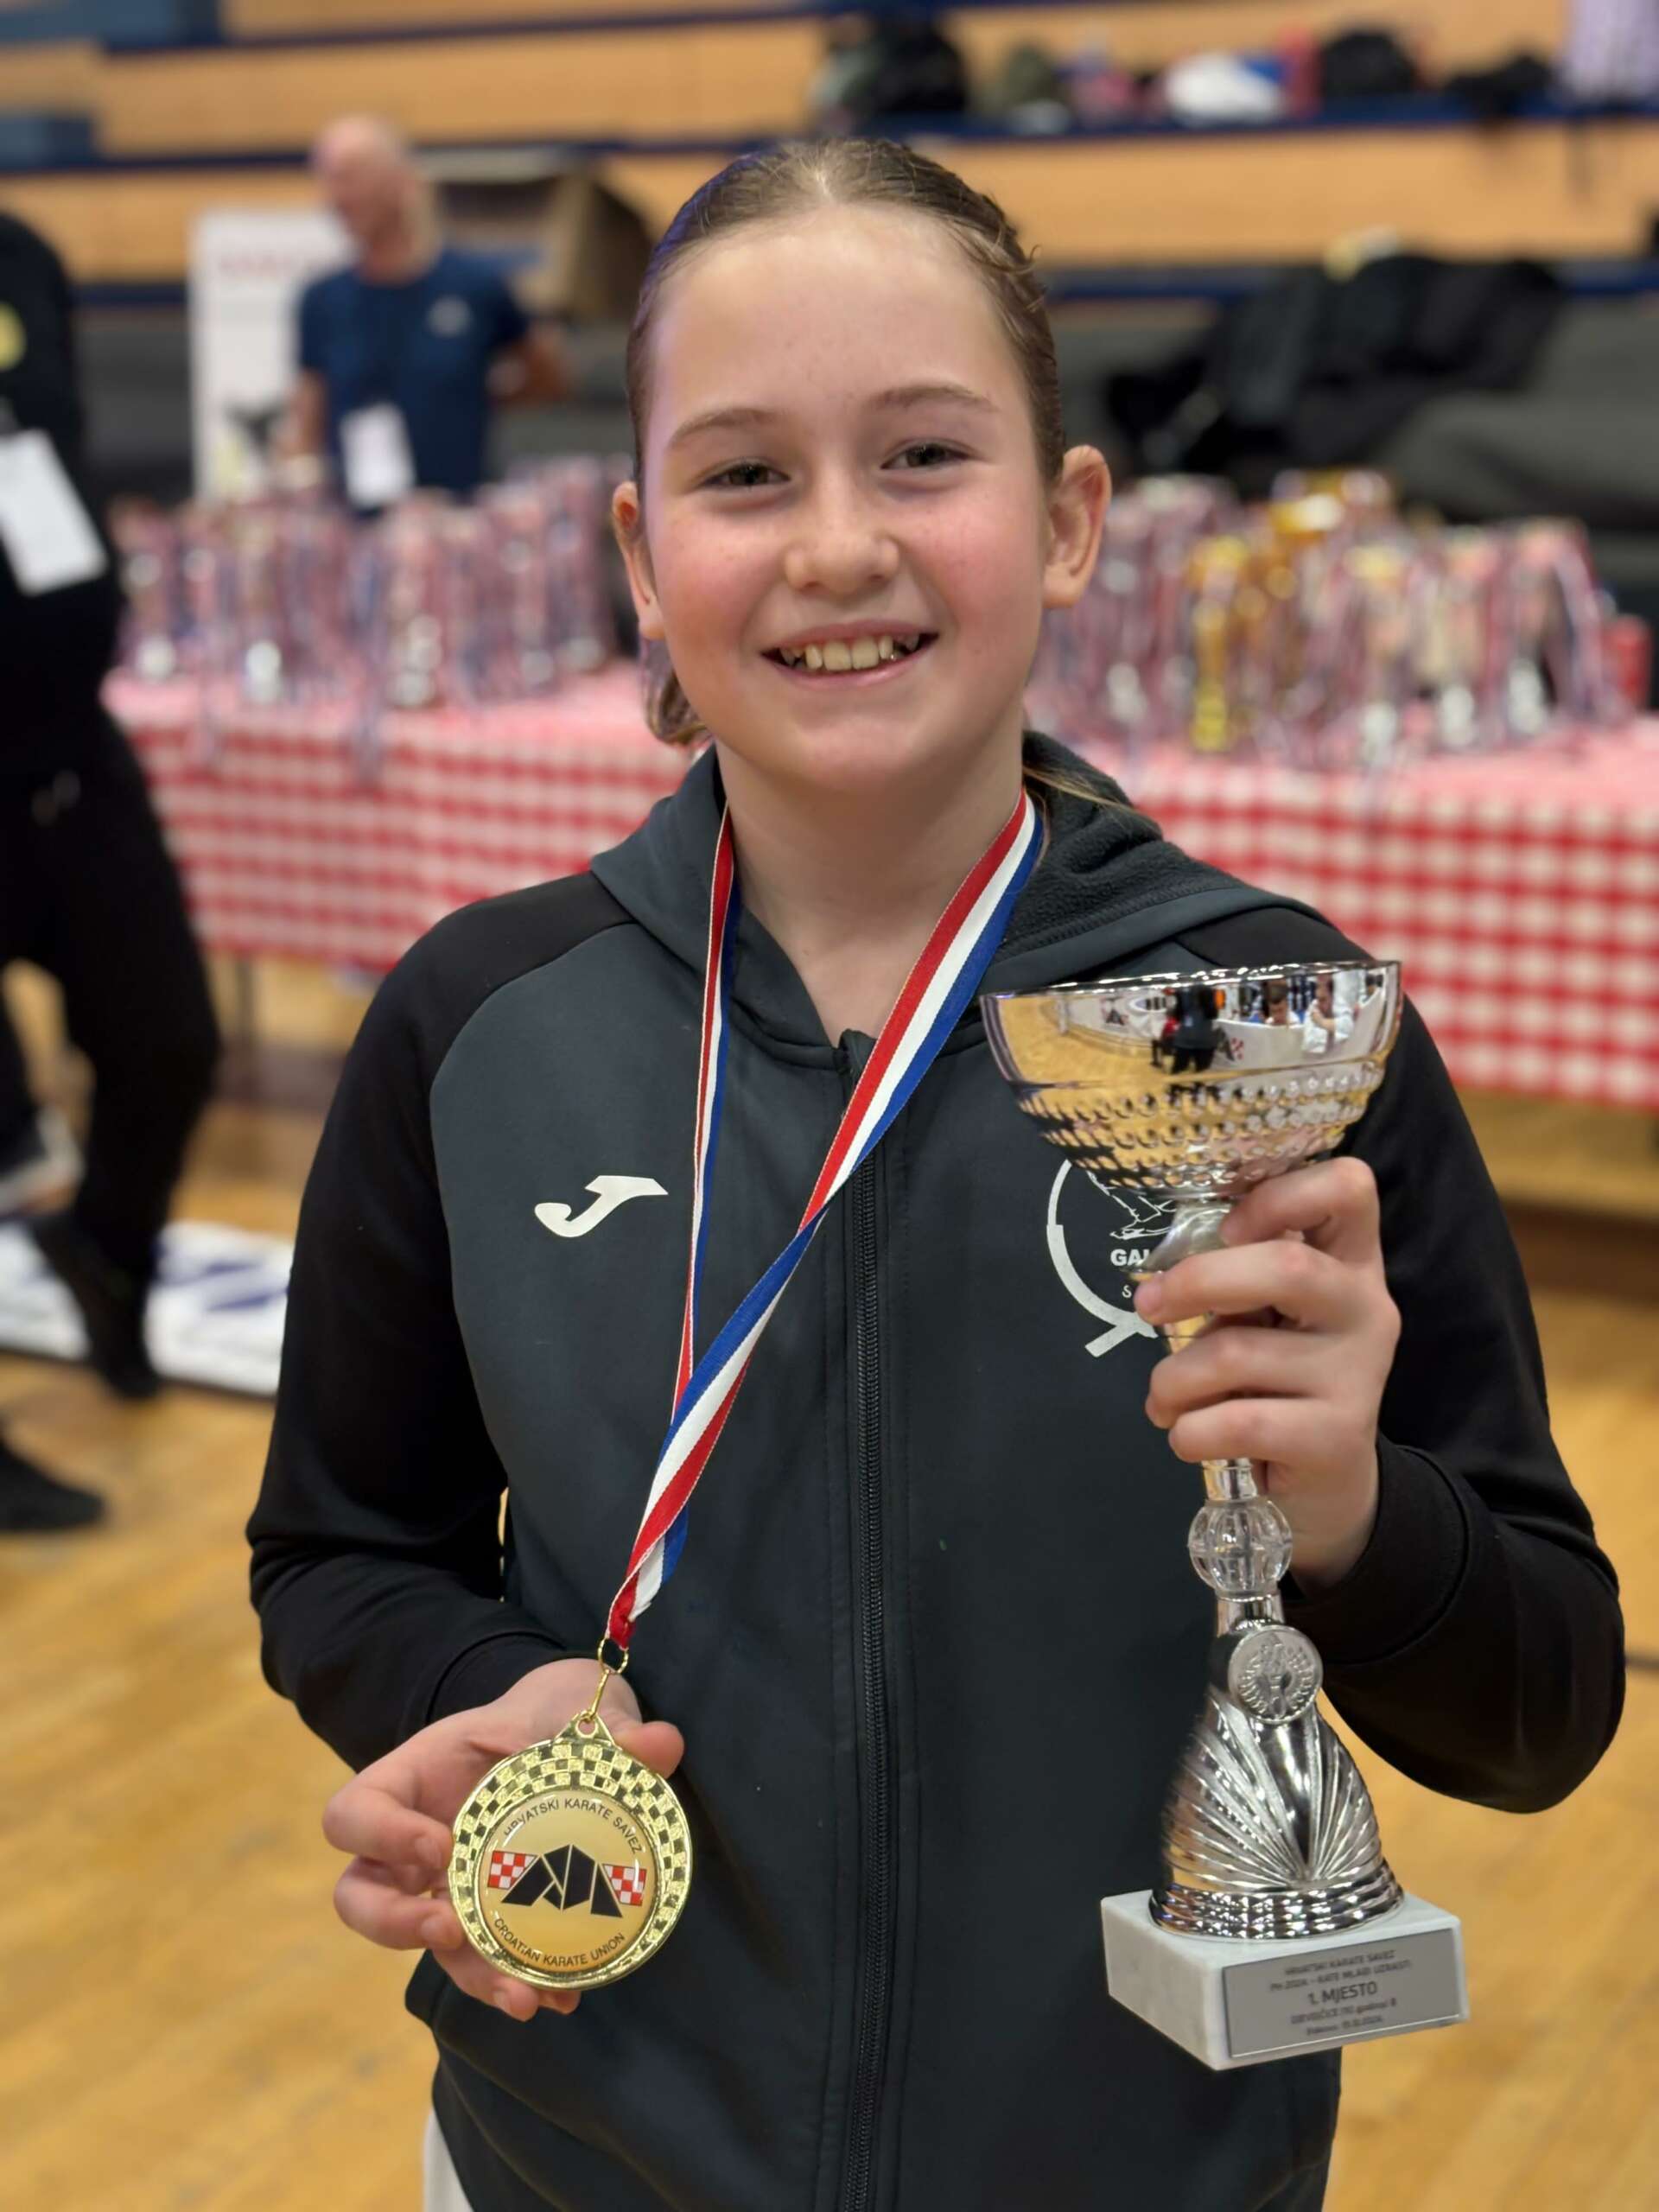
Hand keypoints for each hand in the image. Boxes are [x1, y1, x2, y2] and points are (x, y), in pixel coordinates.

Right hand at [322, 1656, 684, 2021]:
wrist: (571, 1740)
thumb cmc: (554, 1717)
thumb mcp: (578, 1707)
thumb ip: (615, 1725)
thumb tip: (660, 1745)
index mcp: (415, 1778)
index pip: (353, 1812)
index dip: (379, 1835)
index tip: (443, 1845)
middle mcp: (414, 1841)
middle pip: (360, 1899)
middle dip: (395, 1926)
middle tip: (449, 1931)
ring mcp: (446, 1887)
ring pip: (426, 1948)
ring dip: (470, 1979)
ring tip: (525, 1998)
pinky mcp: (485, 1921)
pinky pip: (485, 1964)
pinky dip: (519, 1983)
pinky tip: (563, 1997)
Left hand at [1133, 1158, 1399, 1591]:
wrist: (1325, 1486)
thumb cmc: (1280, 1381)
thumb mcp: (1266, 1318)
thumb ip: (1236, 1281)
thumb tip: (1160, 1284)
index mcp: (1350, 1261)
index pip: (1349, 1187)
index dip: (1280, 1195)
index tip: (1228, 1227)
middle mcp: (1366, 1308)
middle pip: (1288, 1267)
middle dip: (1197, 1283)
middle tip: (1148, 1308)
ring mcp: (1358, 1374)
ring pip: (1238, 1353)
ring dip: (1173, 1377)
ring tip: (1163, 1397)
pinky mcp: (1337, 1438)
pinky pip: (1237, 1421)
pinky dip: (1189, 1430)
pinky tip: (1186, 1435)